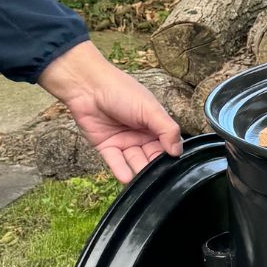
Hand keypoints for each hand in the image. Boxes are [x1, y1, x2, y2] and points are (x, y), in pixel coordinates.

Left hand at [38, 41, 182, 183]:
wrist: (88, 85)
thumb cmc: (121, 91)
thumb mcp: (151, 109)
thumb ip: (167, 129)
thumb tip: (178, 151)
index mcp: (155, 124)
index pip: (168, 145)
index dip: (171, 155)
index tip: (174, 165)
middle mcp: (141, 135)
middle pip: (152, 157)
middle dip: (156, 167)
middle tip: (159, 177)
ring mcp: (124, 142)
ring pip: (135, 162)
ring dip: (139, 171)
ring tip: (144, 180)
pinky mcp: (107, 147)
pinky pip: (116, 162)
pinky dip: (121, 171)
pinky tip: (127, 178)